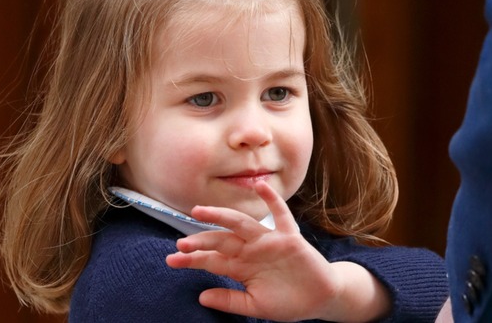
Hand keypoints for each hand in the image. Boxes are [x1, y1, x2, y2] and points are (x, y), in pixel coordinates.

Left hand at [165, 181, 388, 321]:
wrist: (320, 299)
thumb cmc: (288, 302)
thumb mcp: (255, 306)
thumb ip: (230, 301)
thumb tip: (201, 297)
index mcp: (241, 266)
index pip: (212, 260)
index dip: (192, 260)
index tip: (171, 260)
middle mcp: (251, 250)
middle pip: (221, 240)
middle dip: (201, 240)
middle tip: (181, 243)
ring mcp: (269, 241)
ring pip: (241, 224)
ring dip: (221, 216)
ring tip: (200, 211)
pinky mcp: (289, 237)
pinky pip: (281, 214)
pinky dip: (272, 200)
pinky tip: (260, 186)